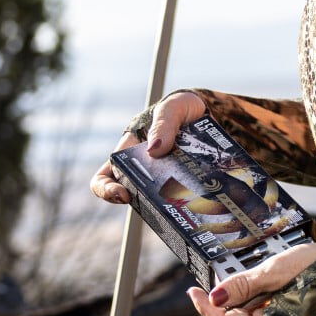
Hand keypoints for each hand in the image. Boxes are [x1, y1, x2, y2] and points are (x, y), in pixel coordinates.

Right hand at [90, 91, 206, 203]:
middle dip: (146, 204)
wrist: (209, 112)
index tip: (124, 195)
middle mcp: (145, 171)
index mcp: (130, 153)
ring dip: (172, 207)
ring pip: (163, 204)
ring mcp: (167, 180)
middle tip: (163, 205)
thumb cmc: (181, 108)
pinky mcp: (188, 184)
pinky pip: (188, 201)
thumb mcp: (172, 109)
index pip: (106, 177)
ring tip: (187, 205)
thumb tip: (154, 149)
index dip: (107, 189)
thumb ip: (164, 124)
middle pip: (135, 197)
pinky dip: (194, 204)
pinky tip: (207, 202)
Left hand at [187, 242, 315, 315]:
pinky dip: (264, 294)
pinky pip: (272, 309)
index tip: (192, 290)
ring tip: (251, 268)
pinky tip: (268, 275)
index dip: (205, 307)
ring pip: (256, 313)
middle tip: (219, 272)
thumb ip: (245, 285)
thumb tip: (216, 296)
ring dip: (247, 293)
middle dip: (228, 297)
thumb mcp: (279, 270)